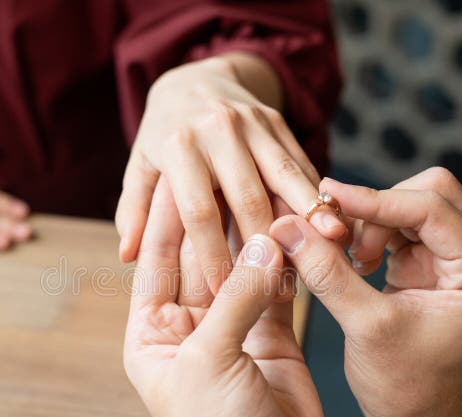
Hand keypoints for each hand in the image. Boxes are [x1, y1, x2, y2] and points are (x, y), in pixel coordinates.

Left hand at [116, 53, 346, 291]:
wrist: (193, 78)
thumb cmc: (163, 136)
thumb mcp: (140, 167)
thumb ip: (134, 210)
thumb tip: (127, 255)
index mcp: (179, 147)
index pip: (198, 211)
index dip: (213, 254)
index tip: (225, 293)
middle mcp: (217, 131)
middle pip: (248, 196)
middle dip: (268, 243)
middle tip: (285, 285)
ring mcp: (252, 123)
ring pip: (285, 175)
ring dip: (311, 212)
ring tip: (335, 245)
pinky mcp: (277, 121)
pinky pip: (300, 161)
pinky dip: (316, 193)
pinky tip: (333, 221)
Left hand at [124, 178, 326, 416]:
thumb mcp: (212, 360)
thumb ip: (236, 296)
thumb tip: (263, 241)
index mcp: (152, 334)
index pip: (157, 263)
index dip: (167, 219)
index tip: (182, 174)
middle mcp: (188, 327)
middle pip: (200, 260)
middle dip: (216, 220)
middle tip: (232, 172)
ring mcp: (231, 331)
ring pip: (241, 270)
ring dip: (254, 238)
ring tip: (266, 192)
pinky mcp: (270, 337)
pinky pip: (274, 289)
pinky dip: (284, 263)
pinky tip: (291, 232)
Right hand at [270, 168, 461, 416]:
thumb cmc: (407, 389)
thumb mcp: (365, 328)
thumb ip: (328, 273)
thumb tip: (288, 228)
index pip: (431, 207)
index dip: (375, 199)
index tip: (328, 198)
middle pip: (429, 193)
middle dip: (378, 207)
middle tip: (337, 232)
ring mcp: (457, 260)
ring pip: (411, 206)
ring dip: (371, 221)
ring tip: (345, 257)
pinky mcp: (433, 266)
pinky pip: (400, 227)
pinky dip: (371, 234)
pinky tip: (353, 262)